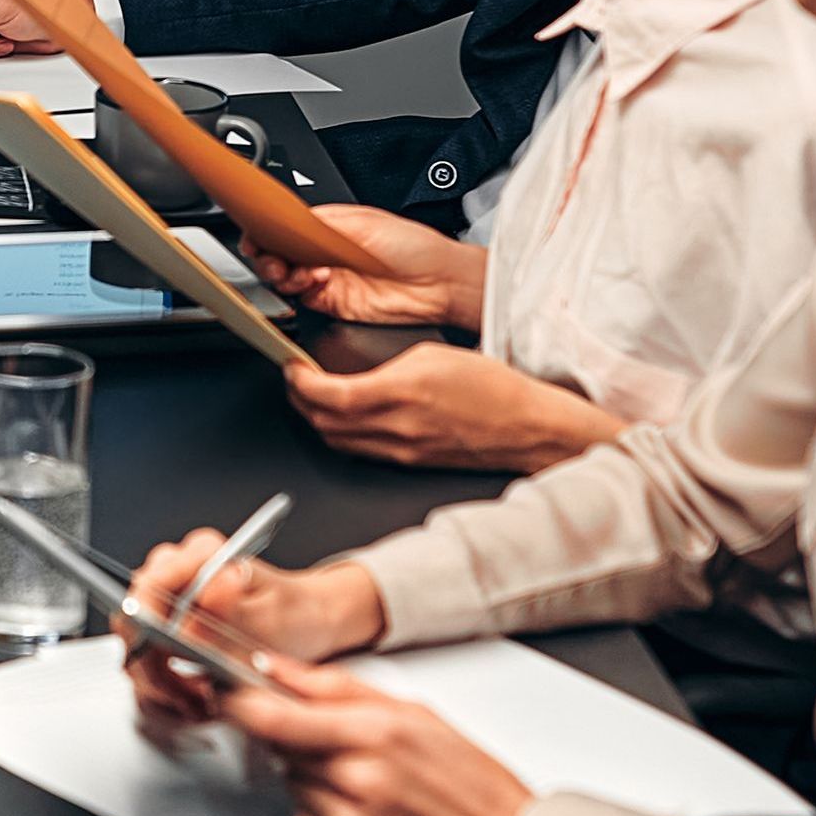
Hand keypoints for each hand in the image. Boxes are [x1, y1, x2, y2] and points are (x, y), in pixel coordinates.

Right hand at [119, 527, 385, 742]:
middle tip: (192, 694)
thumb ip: (232, 612)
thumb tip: (202, 599)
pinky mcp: (166, 629)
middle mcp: (178, 573)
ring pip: (135, 650)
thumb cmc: (296, 614)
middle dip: (157, 670)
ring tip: (200, 702)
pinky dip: (167, 692)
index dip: (146, 629)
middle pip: (133, 623)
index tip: (165, 662)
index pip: (147, 587)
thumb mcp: (272, 618)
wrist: (309, 623)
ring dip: (163, 687)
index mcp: (201, 555)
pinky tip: (194, 699)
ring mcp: (168, 601)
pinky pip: (146, 665)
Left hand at [220, 654, 534, 815]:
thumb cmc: (470, 781)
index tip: (229, 697)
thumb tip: (277, 667)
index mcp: (375, 735)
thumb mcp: (413, 714)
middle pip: (280, 753)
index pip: (274, 717)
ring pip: (293, 790)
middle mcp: (359, 782)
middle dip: (296, 744)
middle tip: (343, 748)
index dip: (240, 705)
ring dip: (315, 783)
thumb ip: (336, 688)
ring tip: (370, 787)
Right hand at [244, 203, 486, 329]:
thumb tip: (288, 219)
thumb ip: (321, 222)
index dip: (267, 232)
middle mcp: (325, 252)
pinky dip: (301, 290)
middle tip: (274, 258)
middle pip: (279, 254)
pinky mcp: (333, 303)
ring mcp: (329, 278)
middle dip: (268, 256)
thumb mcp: (364, 222)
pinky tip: (315, 281)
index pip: (286, 228)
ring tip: (299, 271)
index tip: (257, 236)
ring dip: (283, 274)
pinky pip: (303, 298)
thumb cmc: (416, 247)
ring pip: (286, 278)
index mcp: (330, 227)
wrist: (439, 284)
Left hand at [279, 343, 627, 471]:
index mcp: (400, 394)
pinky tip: (343, 417)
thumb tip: (358, 372)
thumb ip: (386, 364)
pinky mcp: (407, 462)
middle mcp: (395, 428)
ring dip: (316, 419)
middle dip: (298, 399)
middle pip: (323, 422)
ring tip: (312, 396)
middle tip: (294, 377)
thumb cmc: (490, 387)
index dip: (299, 382)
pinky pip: (359, 450)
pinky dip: (340, 433)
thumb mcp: (431, 354)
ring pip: (336, 440)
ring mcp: (400, 450)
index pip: (328, 395)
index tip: (292, 366)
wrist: (523, 426)